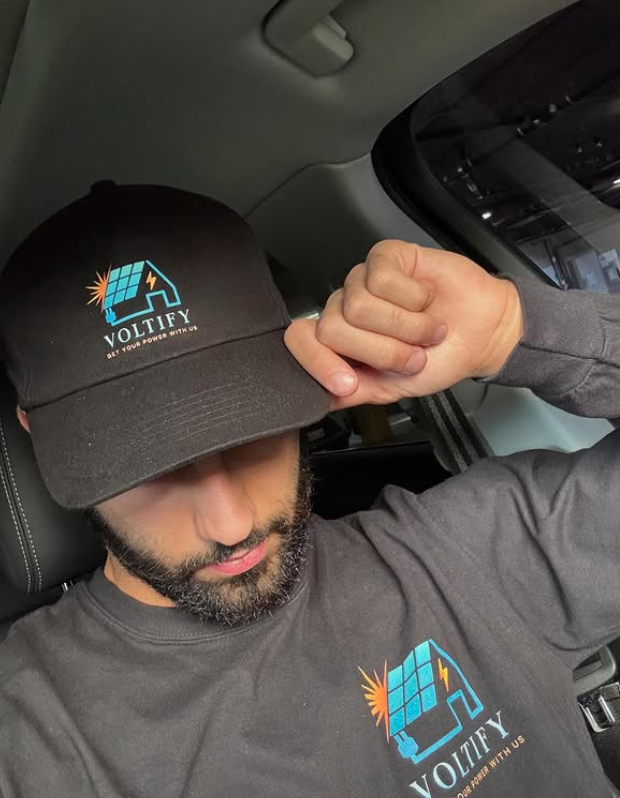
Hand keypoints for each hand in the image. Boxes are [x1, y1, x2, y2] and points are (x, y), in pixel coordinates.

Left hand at [285, 240, 523, 409]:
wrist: (482, 335)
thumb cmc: (439, 359)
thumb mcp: (392, 388)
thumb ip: (354, 391)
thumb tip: (319, 399)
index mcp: (338, 340)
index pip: (300, 340)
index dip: (318, 362)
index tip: (349, 382)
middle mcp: (344, 308)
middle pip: (333, 328)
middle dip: (382, 351)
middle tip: (414, 355)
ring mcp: (362, 280)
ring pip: (359, 306)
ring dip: (405, 326)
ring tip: (426, 329)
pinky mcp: (384, 256)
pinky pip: (381, 278)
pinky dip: (413, 298)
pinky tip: (425, 300)